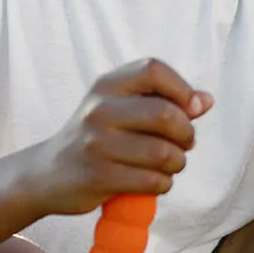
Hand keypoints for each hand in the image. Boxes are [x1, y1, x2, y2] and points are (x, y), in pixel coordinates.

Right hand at [26, 58, 214, 215]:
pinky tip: (156, 181)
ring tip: (171, 164)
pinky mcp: (98, 177)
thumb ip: (165, 100)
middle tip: (186, 143)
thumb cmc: (98, 135)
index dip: (182, 88)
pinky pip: (151, 180)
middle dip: (186, 133)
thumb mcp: (123, 107)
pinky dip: (163, 183)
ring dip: (178, 162)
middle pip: (165, 114)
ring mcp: (97, 144)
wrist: (47, 173)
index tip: (192, 109)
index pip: (154, 69)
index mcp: (108, 84)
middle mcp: (100, 109)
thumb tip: (206, 101)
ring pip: (162, 153)